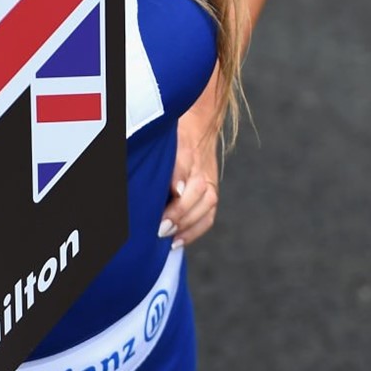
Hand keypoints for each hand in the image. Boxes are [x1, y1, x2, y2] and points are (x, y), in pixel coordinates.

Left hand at [160, 114, 219, 246]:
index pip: (184, 179)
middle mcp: (203, 174)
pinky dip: (195, 231)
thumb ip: (173, 166)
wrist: (198, 129)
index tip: (162, 214)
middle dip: (179, 216)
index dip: (176, 199)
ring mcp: (210, 186)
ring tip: (168, 238)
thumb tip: (179, 190)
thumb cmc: (176, 138)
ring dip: (188, 226)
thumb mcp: (169, 143)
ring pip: (205, 210)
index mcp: (190, 156)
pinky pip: (208, 218)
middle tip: (159, 229)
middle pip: (197, 199)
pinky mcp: (211, 196)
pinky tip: (178, 241)